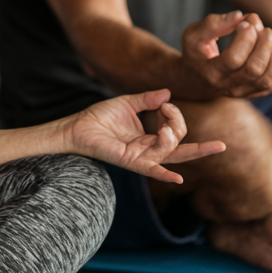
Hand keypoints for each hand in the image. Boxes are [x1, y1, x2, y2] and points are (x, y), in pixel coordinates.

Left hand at [66, 89, 225, 184]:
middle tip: (171, 111)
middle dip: (193, 137)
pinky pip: (150, 169)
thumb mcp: (128, 103)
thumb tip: (168, 94)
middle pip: (181, 148)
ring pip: (168, 152)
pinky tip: (178, 178)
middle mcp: (149, 150)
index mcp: (150, 138)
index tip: (165, 102)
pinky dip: (164, 175)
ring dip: (170, 136)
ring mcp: (141, 157)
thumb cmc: (101, 116)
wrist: (78, 125)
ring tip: (164, 125)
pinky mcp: (129, 161)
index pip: (176, 130)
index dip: (176, 115)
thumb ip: (148, 100)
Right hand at [177, 11, 271, 99]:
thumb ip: (213, 24)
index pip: (233, 59)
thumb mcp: (193, 35)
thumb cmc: (195, 53)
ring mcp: (242, 92)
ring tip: (267, 35)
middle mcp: (227, 86)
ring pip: (268, 79)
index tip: (244, 22)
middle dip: (262, 43)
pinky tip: (271, 47)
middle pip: (254, 69)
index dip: (244, 39)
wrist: (196, 80)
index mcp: (210, 72)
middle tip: (258, 26)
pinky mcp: (254, 93)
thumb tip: (239, 16)